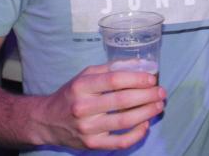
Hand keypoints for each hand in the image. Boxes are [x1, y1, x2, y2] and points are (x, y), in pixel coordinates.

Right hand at [35, 63, 164, 150]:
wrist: (47, 121)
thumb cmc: (71, 94)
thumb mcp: (85, 75)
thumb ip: (111, 68)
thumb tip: (139, 63)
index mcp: (82, 86)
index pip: (114, 80)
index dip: (136, 78)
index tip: (152, 78)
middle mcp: (83, 107)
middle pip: (122, 100)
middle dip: (147, 95)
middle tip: (161, 92)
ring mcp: (87, 128)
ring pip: (123, 121)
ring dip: (146, 113)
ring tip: (158, 106)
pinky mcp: (91, 144)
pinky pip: (119, 142)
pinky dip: (136, 134)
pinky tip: (145, 125)